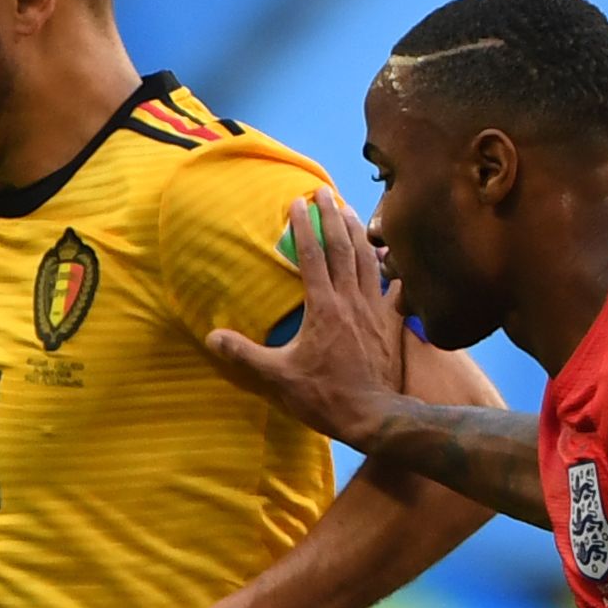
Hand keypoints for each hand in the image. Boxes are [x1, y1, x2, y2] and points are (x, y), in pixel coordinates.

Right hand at [200, 186, 406, 450]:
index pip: (312, 255)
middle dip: (332, 216)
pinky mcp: (390, 323)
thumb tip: (212, 338)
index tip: (297, 202)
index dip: (304, 226)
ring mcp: (374, 309)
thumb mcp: (278, 376)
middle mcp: (350, 299)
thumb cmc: (324, 396)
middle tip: (324, 192)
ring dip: (358, 232)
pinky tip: (391, 254)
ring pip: (368, 260)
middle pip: (343, 247)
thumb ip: (245, 354)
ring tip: (350, 212)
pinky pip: (395, 286)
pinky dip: (393, 267)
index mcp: (323, 306)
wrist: (372, 415)